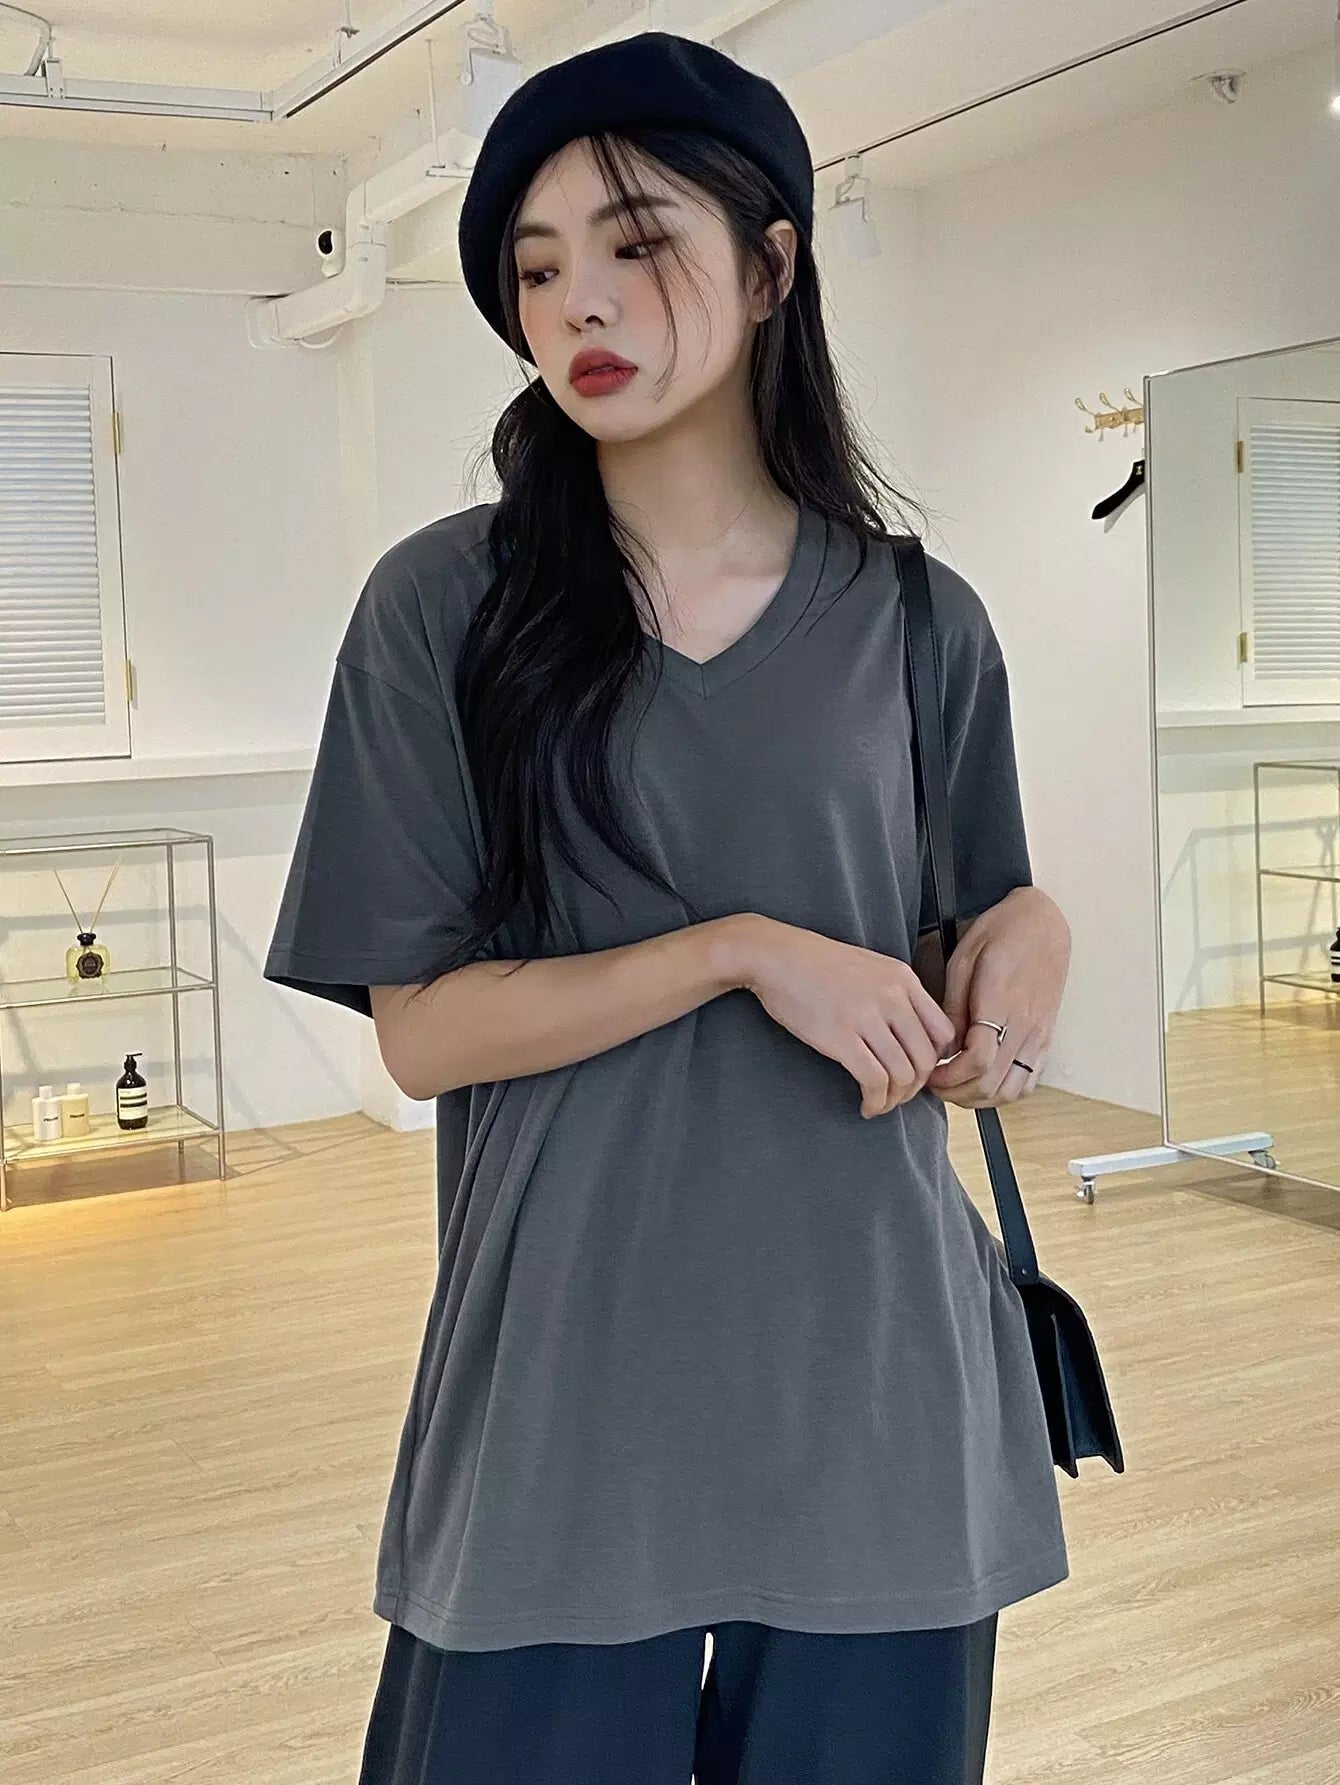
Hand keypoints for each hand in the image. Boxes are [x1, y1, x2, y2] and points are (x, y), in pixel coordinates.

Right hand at [736, 918, 958, 1117]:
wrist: (776, 956)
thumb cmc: (817, 964)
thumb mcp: (870, 967)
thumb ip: (896, 994)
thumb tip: (912, 1037)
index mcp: (903, 979)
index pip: (943, 1033)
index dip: (935, 1062)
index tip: (918, 1073)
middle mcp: (892, 997)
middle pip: (926, 1059)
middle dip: (916, 1087)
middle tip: (899, 1095)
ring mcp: (867, 1016)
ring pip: (903, 1074)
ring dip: (895, 1099)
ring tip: (880, 1103)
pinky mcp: (840, 1037)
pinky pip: (874, 1080)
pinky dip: (875, 1101)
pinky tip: (866, 1105)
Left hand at [923, 887, 1069, 1108]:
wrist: (1042, 922)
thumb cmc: (1000, 933)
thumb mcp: (963, 961)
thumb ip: (954, 1008)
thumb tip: (943, 1048)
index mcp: (1000, 1003)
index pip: (977, 1061)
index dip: (948, 1077)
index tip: (929, 1074)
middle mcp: (1025, 1025)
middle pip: (992, 1083)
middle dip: (957, 1093)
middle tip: (934, 1085)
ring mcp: (1039, 1034)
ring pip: (1012, 1090)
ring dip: (980, 1098)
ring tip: (956, 1086)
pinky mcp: (1045, 1037)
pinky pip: (1028, 1080)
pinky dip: (1004, 1091)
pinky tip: (983, 1080)